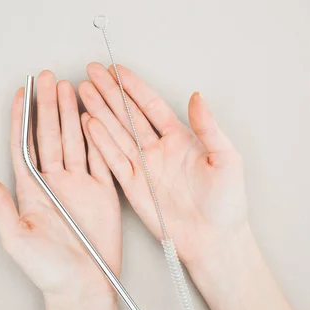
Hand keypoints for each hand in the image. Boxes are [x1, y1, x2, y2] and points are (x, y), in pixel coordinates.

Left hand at [0, 70, 121, 298]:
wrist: (84, 287)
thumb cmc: (48, 270)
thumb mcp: (16, 237)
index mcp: (30, 191)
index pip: (23, 146)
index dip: (21, 119)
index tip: (20, 93)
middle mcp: (53, 183)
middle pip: (49, 136)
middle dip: (47, 106)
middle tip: (49, 78)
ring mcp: (78, 185)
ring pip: (73, 140)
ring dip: (70, 114)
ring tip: (68, 88)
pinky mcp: (101, 192)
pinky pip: (98, 157)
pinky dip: (95, 137)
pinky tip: (91, 117)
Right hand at [79, 63, 247, 266]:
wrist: (214, 239)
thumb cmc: (226, 202)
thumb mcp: (226, 159)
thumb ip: (208, 127)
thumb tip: (196, 96)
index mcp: (180, 138)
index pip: (150, 105)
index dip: (132, 86)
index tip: (116, 70)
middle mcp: (158, 148)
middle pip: (128, 114)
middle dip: (109, 92)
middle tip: (91, 73)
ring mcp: (143, 166)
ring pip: (116, 132)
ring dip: (99, 112)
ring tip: (83, 92)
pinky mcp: (133, 186)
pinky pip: (113, 159)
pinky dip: (99, 142)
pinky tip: (88, 124)